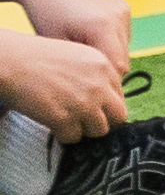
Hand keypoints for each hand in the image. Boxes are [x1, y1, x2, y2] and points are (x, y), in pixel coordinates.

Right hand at [0, 27, 128, 142]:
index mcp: (105, 67)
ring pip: (98, 130)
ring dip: (83, 130)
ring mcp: (84, 103)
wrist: (14, 62)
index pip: (120, 96)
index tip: (95, 110)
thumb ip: (95, 75)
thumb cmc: (38, 58)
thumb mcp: (79, 57)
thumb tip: (101, 96)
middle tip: (85, 122)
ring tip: (67, 123)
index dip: (106, 106)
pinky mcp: (64, 118)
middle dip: (103, 121)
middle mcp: (100, 85)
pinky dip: (64, 136)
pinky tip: (53, 125)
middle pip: (118, 116)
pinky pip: (73, 138)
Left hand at [8, 0, 130, 74]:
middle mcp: (118, 15)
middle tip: (83, 71)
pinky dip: (110, 39)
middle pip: (124, 56)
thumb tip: (99, 81)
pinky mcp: (123, 4)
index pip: (119, 66)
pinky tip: (89, 36)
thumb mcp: (60, 46)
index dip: (106, 79)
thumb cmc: (46, 13)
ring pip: (125, 45)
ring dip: (109, 52)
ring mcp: (123, 8)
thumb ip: (84, 65)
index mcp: (102, 26)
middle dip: (106, 67)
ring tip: (83, 50)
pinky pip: (123, 32)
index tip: (91, 86)